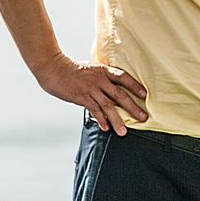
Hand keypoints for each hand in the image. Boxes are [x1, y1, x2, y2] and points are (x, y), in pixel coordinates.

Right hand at [34, 54, 148, 135]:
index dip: (135, 86)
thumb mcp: (92, 69)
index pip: (124, 77)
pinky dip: (101, 120)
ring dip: (117, 120)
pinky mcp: (81, 97)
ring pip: (108, 106)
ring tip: (124, 132)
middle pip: (120, 94)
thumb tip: (114, 88)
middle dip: (133, 107)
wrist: (54, 69)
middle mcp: (100, 79)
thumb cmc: (73, 69)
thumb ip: (103, 77)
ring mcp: (91, 89)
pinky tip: (106, 128)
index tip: (145, 95)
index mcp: (104, 70)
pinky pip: (94, 110)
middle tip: (143, 117)